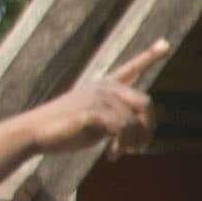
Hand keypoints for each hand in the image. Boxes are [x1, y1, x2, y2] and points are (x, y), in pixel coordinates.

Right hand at [31, 42, 170, 160]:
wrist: (35, 132)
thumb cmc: (65, 129)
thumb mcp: (95, 119)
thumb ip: (117, 117)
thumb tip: (144, 129)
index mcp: (104, 85)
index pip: (131, 68)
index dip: (149, 56)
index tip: (166, 44)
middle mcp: (104, 87)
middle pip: (146, 103)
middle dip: (148, 128)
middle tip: (139, 147)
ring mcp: (97, 97)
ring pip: (133, 121)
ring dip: (133, 142)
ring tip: (121, 153)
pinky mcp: (92, 112)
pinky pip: (121, 129)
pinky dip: (121, 146)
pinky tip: (112, 156)